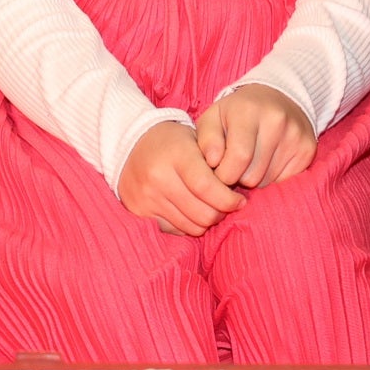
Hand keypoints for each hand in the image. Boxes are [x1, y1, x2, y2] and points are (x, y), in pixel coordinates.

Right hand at [117, 117, 242, 236]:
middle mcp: (158, 177)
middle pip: (202, 212)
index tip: (240, 201)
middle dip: (221, 212)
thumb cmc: (173, 142)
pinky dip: (188, 224)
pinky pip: (175, 230)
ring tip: (209, 207)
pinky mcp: (139, 212)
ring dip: (206, 221)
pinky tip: (190, 211)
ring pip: (191, 226)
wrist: (130, 145)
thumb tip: (236, 191)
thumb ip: (217, 161)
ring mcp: (146, 197)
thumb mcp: (196, 139)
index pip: (207, 187)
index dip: (228, 200)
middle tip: (227, 205)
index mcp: (176, 154)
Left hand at [197, 82, 315, 190]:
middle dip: (238, 178)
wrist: (278, 97)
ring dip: (255, 179)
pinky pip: (284, 182)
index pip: (237, 158)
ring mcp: (296, 135)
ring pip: (268, 182)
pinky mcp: (308, 149)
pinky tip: (269, 161)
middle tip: (236, 164)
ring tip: (252, 161)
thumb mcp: (213, 118)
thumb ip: (206, 140)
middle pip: (252, 176)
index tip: (219, 170)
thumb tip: (213, 162)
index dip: (223, 174)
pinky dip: (272, 178)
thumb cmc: (237, 113)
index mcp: (248, 110)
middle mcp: (276, 121)